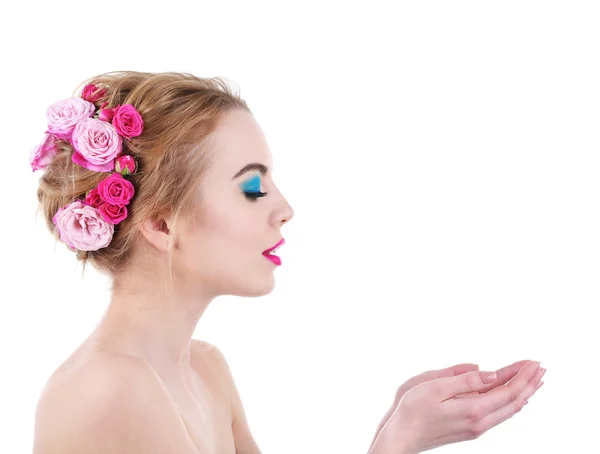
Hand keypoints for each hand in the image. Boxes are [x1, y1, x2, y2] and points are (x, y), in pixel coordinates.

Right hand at [378, 360, 545, 452]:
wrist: (402, 436)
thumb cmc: (413, 410)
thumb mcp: (435, 387)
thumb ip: (465, 380)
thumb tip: (491, 374)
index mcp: (472, 409)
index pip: (507, 391)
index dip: (523, 375)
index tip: (533, 361)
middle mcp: (479, 422)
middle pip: (514, 401)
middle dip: (529, 383)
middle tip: (541, 367)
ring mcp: (476, 427)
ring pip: (509, 409)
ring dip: (523, 392)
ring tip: (534, 380)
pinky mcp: (470, 429)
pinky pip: (500, 414)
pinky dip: (511, 401)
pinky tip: (513, 397)